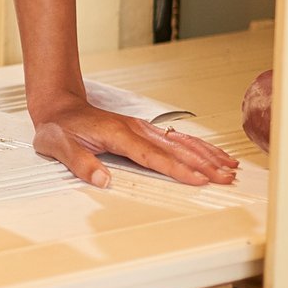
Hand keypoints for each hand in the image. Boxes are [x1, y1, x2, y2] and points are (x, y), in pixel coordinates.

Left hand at [29, 93, 238, 187]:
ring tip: (230, 167)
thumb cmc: (58, 128)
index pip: (153, 156)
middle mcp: (134, 128)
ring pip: (180, 142)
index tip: (199, 179)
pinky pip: (175, 138)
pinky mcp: (143, 130)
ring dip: (206, 154)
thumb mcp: (57, 146)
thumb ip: (79, 162)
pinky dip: (196, 146)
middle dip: (203, 164)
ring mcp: (141, 128)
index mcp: (117, 134)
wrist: (58, 106)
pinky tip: (212, 154)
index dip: (177, 169)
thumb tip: (103, 180)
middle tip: (226, 178)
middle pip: (174, 149)